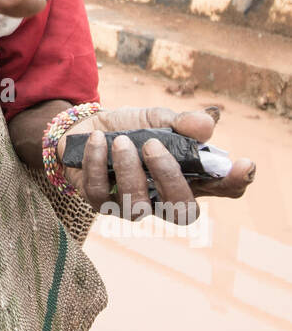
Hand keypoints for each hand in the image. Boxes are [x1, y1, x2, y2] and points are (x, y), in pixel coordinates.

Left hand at [57, 105, 255, 225]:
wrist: (85, 128)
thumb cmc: (129, 128)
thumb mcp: (156, 118)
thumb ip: (180, 123)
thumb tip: (207, 125)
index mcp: (187, 176)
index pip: (221, 188)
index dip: (235, 181)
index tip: (244, 164)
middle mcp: (163, 198)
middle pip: (182, 211)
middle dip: (169, 178)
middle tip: (153, 145)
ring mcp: (131, 206)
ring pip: (137, 206)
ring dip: (128, 168)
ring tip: (120, 140)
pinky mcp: (100, 203)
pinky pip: (99, 193)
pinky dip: (97, 163)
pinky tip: (96, 141)